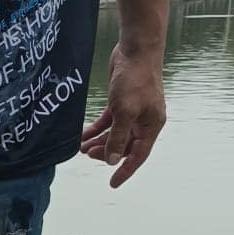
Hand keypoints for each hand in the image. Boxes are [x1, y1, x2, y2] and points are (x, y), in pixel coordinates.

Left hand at [81, 44, 166, 188]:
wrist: (136, 50)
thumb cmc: (135, 79)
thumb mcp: (125, 112)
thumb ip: (117, 137)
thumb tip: (111, 160)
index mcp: (151, 126)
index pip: (138, 155)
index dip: (125, 170)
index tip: (112, 184)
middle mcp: (144, 121)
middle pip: (124, 146)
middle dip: (106, 153)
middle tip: (88, 155)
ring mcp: (133, 111)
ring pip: (114, 134)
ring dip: (99, 142)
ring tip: (82, 148)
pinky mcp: (121, 102)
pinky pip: (108, 122)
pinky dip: (96, 129)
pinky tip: (82, 135)